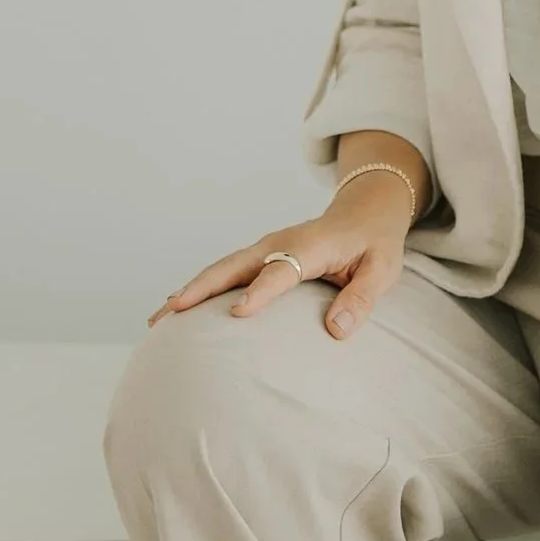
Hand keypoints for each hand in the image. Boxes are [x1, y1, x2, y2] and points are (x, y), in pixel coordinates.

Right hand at [148, 174, 416, 338]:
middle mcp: (278, 244)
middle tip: (170, 314)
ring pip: (220, 270)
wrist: (364, 210)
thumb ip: (361, 298)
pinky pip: (224, 273)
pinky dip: (198, 290)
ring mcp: (264, 249)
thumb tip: (337, 330)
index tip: (236, 314)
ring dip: (188, 292)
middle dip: (200, 289)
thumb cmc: (374, 244)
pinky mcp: (258, 257)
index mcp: (310, 246)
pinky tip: (175, 309)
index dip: (259, 292)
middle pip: (232, 267)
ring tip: (156, 320)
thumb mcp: (382, 270)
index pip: (280, 270)